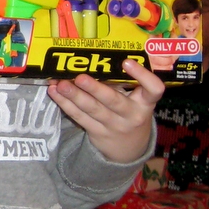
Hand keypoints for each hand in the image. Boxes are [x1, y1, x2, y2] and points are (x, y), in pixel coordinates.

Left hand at [47, 58, 164, 162]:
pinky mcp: (97, 132)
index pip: (153, 89)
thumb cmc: (131, 112)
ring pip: (92, 109)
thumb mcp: (137, 100)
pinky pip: (79, 117)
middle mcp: (132, 114)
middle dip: (95, 89)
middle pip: (113, 101)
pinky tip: (54, 92)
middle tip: (80, 77)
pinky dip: (65, 103)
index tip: (127, 61)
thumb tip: (94, 59)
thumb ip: (123, 83)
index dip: (143, 76)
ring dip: (74, 95)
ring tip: (60, 84)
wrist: (129, 149)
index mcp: (145, 102)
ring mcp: (113, 125)